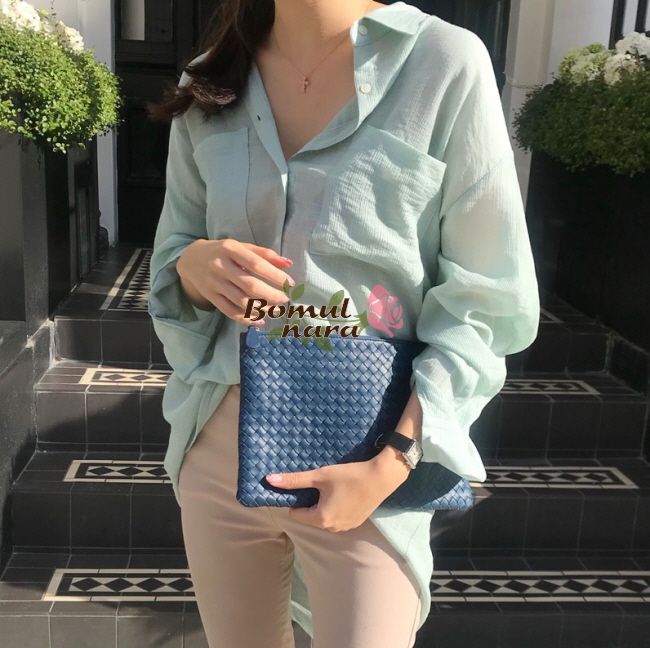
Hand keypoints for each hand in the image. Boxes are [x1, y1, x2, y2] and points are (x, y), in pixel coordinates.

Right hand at [176, 238, 294, 322]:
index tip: (290, 282)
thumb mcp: (241, 246)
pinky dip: (246, 318)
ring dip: (262, 308)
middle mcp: (220, 266)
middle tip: (285, 298)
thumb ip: (264, 254)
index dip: (275, 275)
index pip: (256, 264)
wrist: (191, 259)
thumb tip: (288, 263)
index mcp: (230, 249)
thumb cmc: (223, 251)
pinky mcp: (211, 296)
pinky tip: (260, 320)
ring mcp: (214, 283)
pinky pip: (229, 311)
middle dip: (271, 294)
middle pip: (250, 285)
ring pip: (241, 301)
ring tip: (276, 310)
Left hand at [265, 450, 410, 532]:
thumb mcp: (320, 476)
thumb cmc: (350, 476)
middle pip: (309, 516)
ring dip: (323, 504)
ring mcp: (345, 527)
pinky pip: (336, 517)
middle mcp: (332, 528)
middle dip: (310, 501)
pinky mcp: (355, 523)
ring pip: (323, 517)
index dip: (296, 498)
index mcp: (321, 519)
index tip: (305, 485)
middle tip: (320, 484)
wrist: (382, 477)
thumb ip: (295, 480)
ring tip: (332, 487)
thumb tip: (269, 480)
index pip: (295, 513)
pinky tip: (344, 492)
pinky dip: (335, 507)